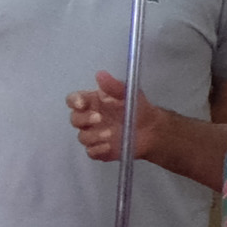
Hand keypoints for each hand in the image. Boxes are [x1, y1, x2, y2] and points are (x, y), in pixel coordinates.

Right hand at [69, 71, 199, 165]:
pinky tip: (109, 146)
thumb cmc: (138, 107)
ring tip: (111, 134)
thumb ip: (114, 85)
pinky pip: (91, 152)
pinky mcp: (100, 150)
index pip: (73, 100)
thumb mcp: (129, 93)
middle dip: (84, 119)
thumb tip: (100, 74)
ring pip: (82, 137)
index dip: (74, 101)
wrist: (152, 129)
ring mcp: (93, 135)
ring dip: (94, 136)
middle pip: (74, 119)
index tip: (82, 103)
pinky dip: (98, 150)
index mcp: (92, 102)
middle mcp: (89, 119)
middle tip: (99, 118)